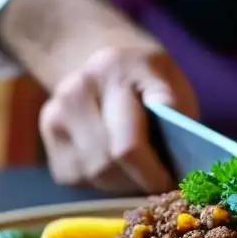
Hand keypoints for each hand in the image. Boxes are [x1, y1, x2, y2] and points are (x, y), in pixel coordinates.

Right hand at [0, 0, 197, 191]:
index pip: (128, 146)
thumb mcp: (170, 79)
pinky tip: (116, 165)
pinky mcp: (49, 136)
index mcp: (114, 71)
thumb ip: (178, 115)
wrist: (92, 53)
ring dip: (122, 183)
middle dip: (140, 181)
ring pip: (93, 174)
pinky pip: (77, 177)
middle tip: (160, 182)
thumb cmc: (143, 75)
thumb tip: (187, 167)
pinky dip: (102, 182)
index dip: (153, 175)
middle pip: (108, 164)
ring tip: (140, 172)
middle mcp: (77, 91)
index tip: (173, 184)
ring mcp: (56, 114)